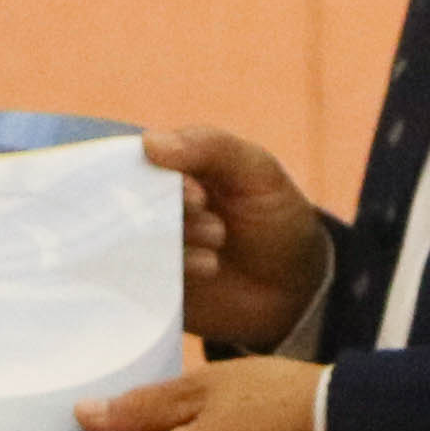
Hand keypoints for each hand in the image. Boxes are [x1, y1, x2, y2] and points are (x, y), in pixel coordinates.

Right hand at [151, 126, 329, 354]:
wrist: (297, 287)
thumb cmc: (275, 216)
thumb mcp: (254, 169)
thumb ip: (209, 146)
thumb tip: (148, 142)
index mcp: (172, 172)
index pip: (139, 165)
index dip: (160, 178)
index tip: (198, 197)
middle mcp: (155, 210)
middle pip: (132, 205)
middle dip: (175, 214)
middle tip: (213, 223)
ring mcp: (152, 250)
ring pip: (135, 243)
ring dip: (178, 244)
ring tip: (218, 245)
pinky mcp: (153, 288)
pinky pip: (138, 281)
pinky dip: (169, 273)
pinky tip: (208, 268)